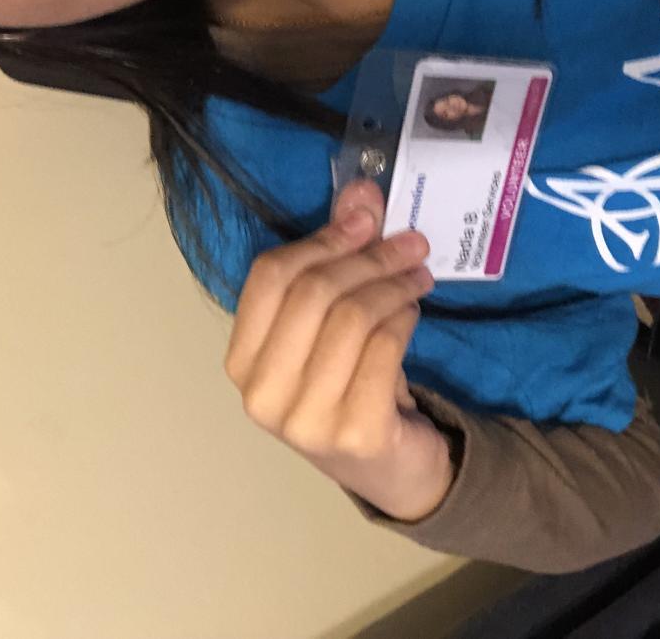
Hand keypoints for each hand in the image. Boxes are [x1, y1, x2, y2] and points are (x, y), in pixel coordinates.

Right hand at [224, 179, 453, 520]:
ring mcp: (305, 419)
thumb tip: (362, 190)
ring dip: (393, 286)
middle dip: (369, 258)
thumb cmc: (350, 386)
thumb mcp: (331, 323)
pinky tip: (413, 313)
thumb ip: (338, 256)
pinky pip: (383, 349)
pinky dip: (404, 320)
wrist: (390, 469)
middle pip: (313, 293)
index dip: (322, 239)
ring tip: (417, 277)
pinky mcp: (355, 433)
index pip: (270, 277)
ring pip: (351, 318)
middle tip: (411, 244)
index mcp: (242, 361)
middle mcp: (262, 393)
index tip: (367, 219)